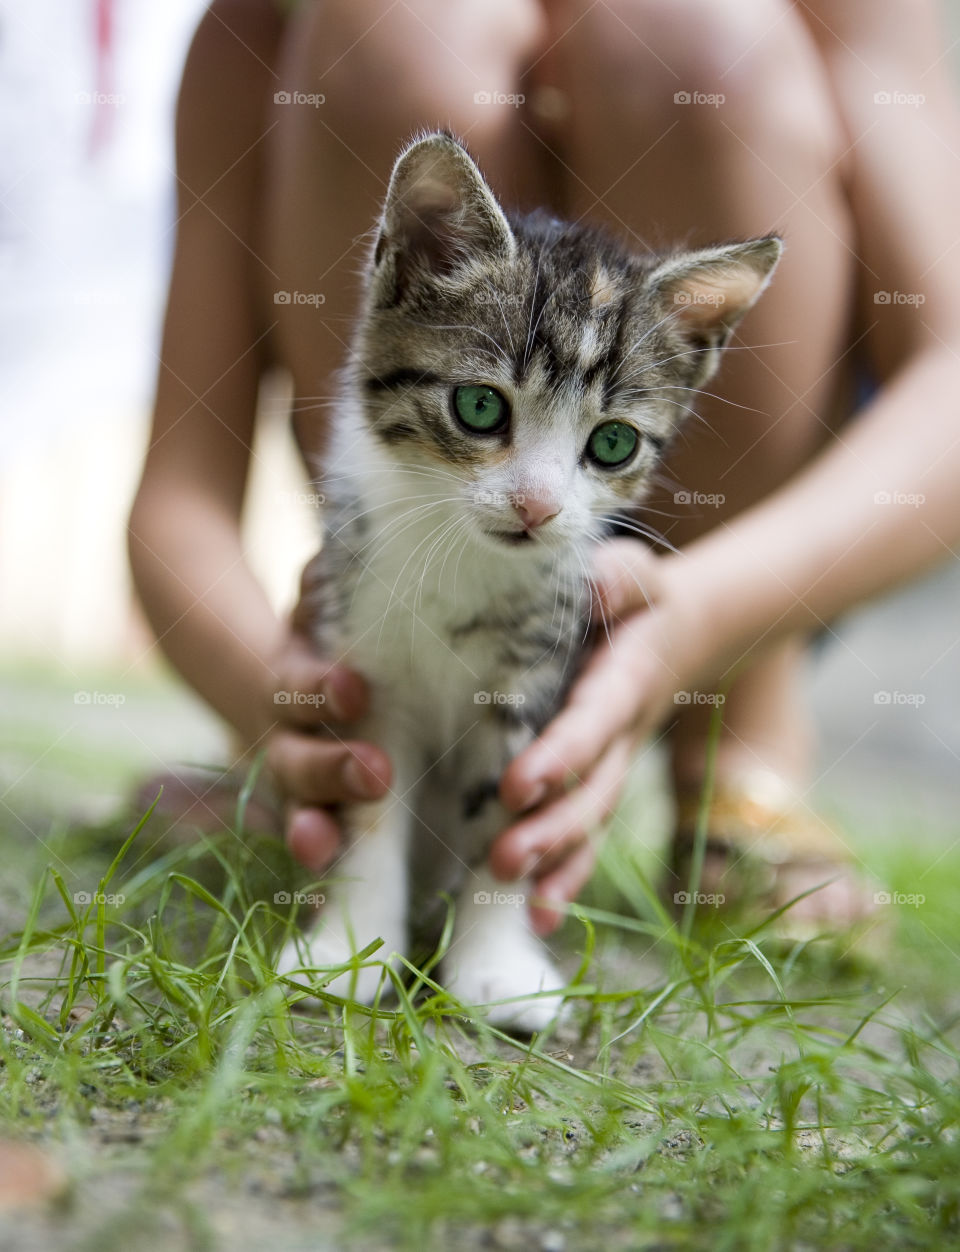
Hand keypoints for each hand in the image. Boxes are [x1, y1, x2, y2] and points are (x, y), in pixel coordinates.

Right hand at [263, 560, 390, 869]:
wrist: (249, 674)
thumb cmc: (316, 630)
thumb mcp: (316, 601)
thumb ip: (325, 586)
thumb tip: (330, 561)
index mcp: (283, 679)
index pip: (295, 684)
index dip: (319, 690)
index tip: (355, 689)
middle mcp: (278, 738)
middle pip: (295, 761)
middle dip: (332, 771)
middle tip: (377, 772)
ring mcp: (288, 785)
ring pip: (295, 814)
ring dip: (315, 832)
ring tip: (326, 852)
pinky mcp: (309, 816)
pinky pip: (313, 847)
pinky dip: (319, 876)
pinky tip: (325, 911)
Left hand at [493, 539, 707, 932]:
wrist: (675, 636)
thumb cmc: (637, 602)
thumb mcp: (635, 576)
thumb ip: (615, 580)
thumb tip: (587, 590)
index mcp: (624, 682)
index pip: (593, 723)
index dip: (561, 756)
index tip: (518, 784)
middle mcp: (620, 738)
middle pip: (593, 794)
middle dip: (552, 831)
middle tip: (505, 859)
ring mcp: (611, 770)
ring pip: (589, 827)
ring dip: (555, 866)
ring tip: (516, 897)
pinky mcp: (595, 788)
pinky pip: (585, 841)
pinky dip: (564, 880)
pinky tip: (535, 920)